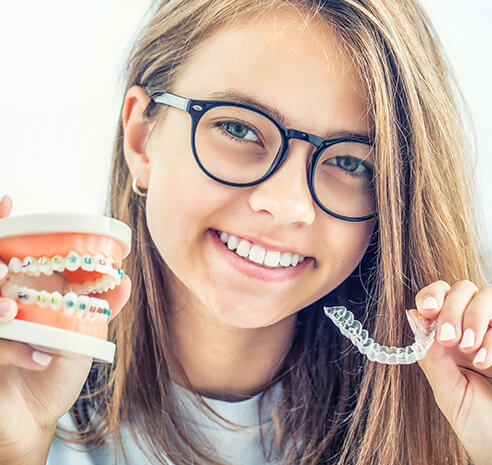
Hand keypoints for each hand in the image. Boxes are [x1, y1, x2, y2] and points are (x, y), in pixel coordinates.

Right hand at [0, 195, 131, 462]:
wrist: (36, 417)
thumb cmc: (53, 369)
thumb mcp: (81, 336)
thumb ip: (100, 306)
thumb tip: (124, 281)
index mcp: (19, 292)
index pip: (3, 251)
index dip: (1, 224)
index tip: (9, 201)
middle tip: (3, 267)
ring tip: (12, 315)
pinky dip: (15, 352)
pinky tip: (42, 359)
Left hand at [407, 280, 491, 464]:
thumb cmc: (479, 425)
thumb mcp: (447, 391)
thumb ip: (431, 355)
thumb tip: (411, 316)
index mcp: (451, 337)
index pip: (440, 296)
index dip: (432, 295)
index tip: (426, 310)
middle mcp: (475, 330)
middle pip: (463, 289)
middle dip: (452, 308)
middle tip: (448, 338)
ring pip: (488, 295)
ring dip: (474, 317)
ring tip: (468, 349)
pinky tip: (486, 362)